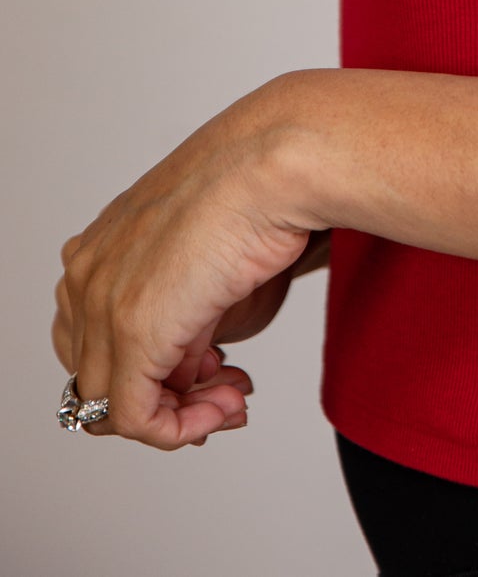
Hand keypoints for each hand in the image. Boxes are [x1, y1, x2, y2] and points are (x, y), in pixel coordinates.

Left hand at [52, 79, 320, 449]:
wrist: (275, 163)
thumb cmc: (257, 189)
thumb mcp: (204, 260)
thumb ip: (180, 315)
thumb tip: (187, 367)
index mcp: (99, 247)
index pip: (97, 341)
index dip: (152, 368)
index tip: (211, 367)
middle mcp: (87, 274)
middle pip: (101, 376)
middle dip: (168, 396)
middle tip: (225, 388)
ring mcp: (103, 303)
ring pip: (114, 406)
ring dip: (181, 416)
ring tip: (234, 400)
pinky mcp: (132, 332)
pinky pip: (136, 418)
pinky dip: (181, 428)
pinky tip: (225, 407)